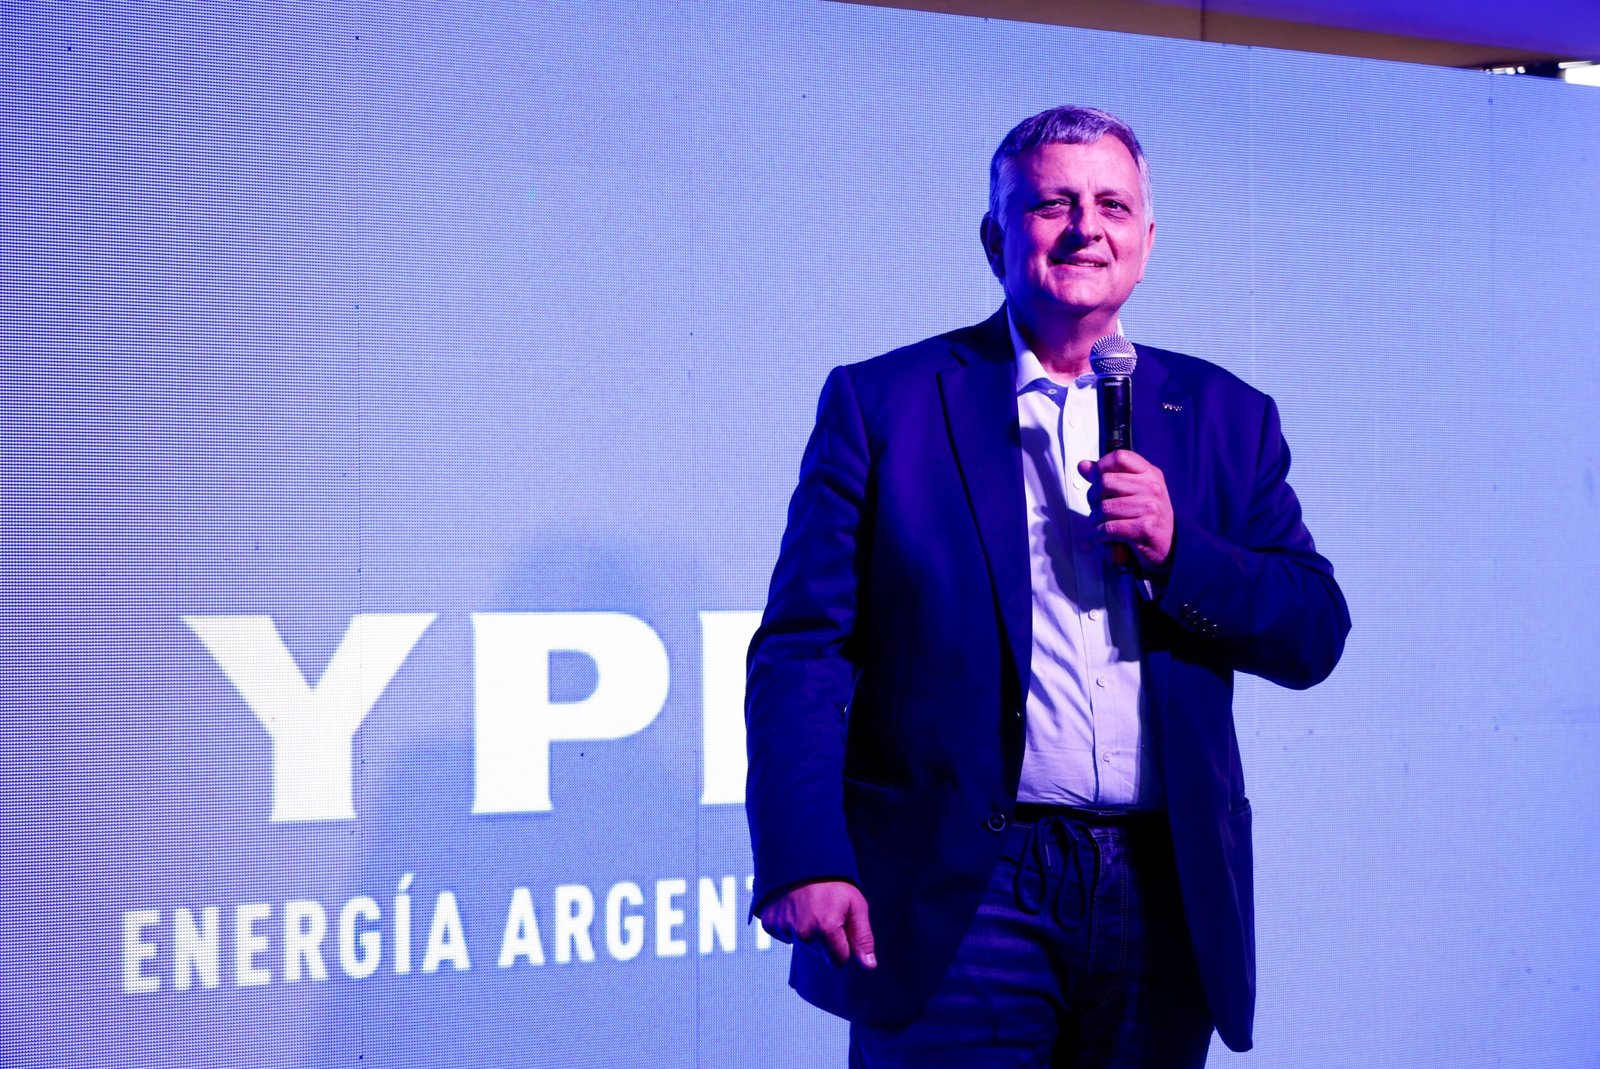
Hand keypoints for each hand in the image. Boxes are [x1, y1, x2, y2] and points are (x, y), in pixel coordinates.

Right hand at [758, 879, 877, 968]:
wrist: (800, 856)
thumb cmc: (833, 881)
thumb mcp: (856, 905)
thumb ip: (862, 938)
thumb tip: (869, 966)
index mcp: (826, 929)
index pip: (839, 961)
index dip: (844, 946)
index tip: (841, 926)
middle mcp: (802, 933)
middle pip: (819, 954)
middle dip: (825, 939)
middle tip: (825, 911)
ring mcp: (784, 928)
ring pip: (801, 944)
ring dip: (806, 931)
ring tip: (809, 906)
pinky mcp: (769, 923)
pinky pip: (784, 935)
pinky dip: (790, 925)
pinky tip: (794, 907)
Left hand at [1078, 450, 1173, 571]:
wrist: (1170, 545)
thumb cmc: (1150, 516)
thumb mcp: (1136, 491)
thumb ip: (1110, 476)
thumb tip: (1083, 465)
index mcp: (1150, 474)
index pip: (1120, 457)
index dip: (1100, 466)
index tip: (1095, 478)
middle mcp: (1152, 488)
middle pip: (1105, 482)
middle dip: (1093, 497)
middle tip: (1095, 506)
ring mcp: (1149, 508)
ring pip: (1104, 507)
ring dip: (1095, 519)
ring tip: (1098, 523)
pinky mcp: (1144, 529)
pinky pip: (1108, 528)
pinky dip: (1098, 533)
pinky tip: (1101, 535)